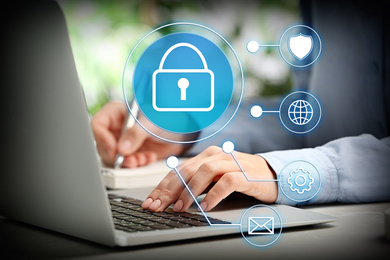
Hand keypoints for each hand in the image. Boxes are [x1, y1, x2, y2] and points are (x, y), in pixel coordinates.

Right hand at [91, 101, 185, 167]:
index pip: (98, 125)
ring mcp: (123, 140)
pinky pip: (126, 162)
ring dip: (127, 162)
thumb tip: (122, 148)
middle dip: (117, 156)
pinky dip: (136, 163)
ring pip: (114, 156)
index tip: (115, 151)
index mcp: (116, 112)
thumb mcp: (150, 123)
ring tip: (142, 160)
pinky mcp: (131, 152)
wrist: (181, 130)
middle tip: (130, 161)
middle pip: (104, 144)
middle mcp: (117, 127)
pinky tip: (148, 158)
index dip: (103, 140)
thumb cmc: (166, 117)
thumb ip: (136, 134)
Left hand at [141, 146, 277, 211]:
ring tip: (180, 208)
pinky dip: (214, 195)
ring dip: (190, 191)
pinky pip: (227, 182)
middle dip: (170, 190)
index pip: (179, 170)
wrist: (273, 175)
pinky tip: (205, 207)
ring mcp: (232, 163)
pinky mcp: (245, 174)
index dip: (163, 186)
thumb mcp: (215, 179)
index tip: (151, 201)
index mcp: (207, 155)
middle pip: (187, 170)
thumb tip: (172, 199)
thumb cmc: (241, 178)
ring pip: (204, 172)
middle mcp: (217, 155)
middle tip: (158, 206)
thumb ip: (197, 184)